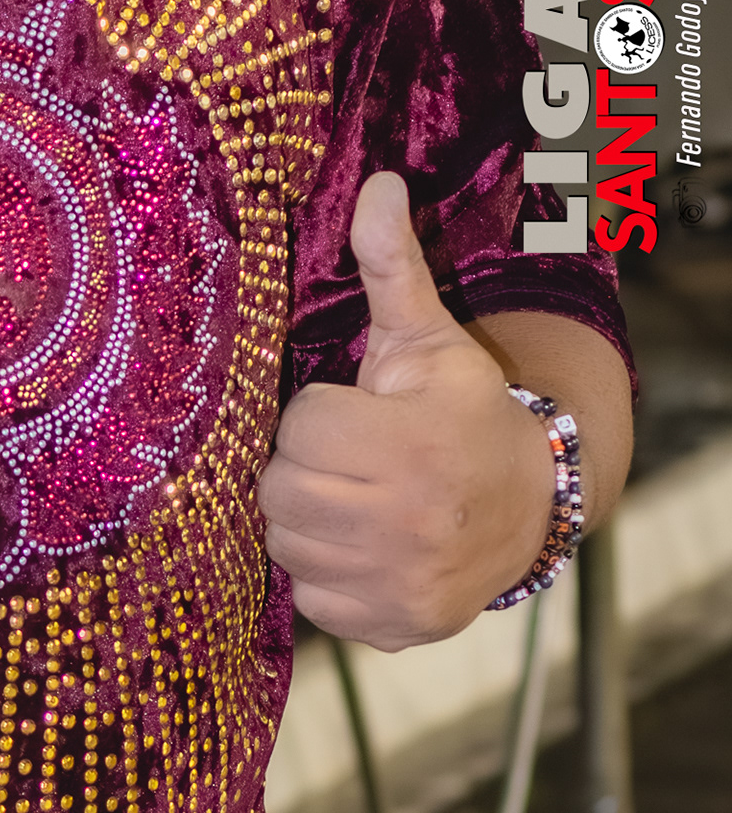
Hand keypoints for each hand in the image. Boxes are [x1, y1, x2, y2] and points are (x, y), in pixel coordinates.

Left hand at [259, 172, 555, 650]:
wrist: (532, 503)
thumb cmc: (463, 411)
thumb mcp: (429, 338)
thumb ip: (391, 268)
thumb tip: (378, 185)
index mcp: (412, 448)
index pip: (300, 430)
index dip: (317, 416)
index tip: (353, 413)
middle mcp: (408, 525)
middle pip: (281, 493)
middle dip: (302, 468)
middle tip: (342, 458)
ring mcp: (400, 584)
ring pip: (288, 547)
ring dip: (306, 521)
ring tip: (351, 497)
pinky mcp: (393, 627)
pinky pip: (312, 601)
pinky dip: (325, 576)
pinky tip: (361, 544)